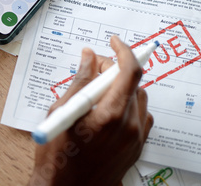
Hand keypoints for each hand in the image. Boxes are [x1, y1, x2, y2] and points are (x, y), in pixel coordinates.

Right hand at [29, 35, 153, 185]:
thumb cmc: (59, 157)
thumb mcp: (62, 112)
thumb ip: (79, 81)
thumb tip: (88, 57)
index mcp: (109, 115)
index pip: (129, 71)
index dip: (124, 51)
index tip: (113, 42)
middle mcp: (129, 126)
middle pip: (134, 82)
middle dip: (116, 70)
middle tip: (94, 69)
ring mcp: (136, 138)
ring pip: (139, 98)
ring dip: (122, 88)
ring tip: (98, 94)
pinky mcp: (138, 147)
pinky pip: (141, 115)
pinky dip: (128, 105)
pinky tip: (108, 110)